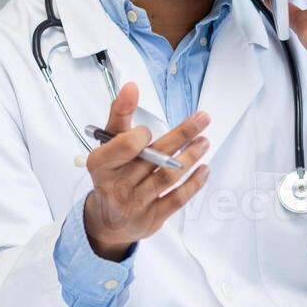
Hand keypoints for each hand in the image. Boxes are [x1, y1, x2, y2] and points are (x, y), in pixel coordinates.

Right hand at [80, 82, 211, 260]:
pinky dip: (193, 183)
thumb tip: (130, 87)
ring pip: (167, 177)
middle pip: (153, 158)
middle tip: (202, 119)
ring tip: (204, 142)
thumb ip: (120, 114)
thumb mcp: (108, 144)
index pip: (127, 145)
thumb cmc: (111, 173)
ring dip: (190, 157)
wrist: (107, 219)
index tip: (148, 131)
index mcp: (102, 164)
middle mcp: (117, 185)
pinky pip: (176, 199)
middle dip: (181, 135)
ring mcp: (135, 204)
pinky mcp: (152, 218)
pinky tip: (204, 169)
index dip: (142, 135)